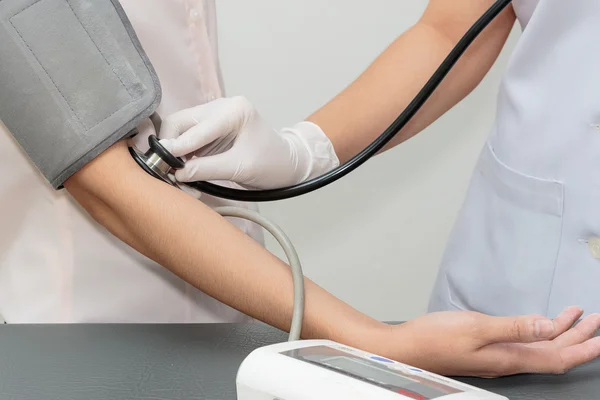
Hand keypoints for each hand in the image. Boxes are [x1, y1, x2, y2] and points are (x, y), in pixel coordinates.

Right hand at [159, 96, 338, 188]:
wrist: (287, 164)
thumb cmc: (272, 164)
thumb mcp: (240, 168)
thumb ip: (207, 168)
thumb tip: (177, 172)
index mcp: (233, 110)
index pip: (195, 127)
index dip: (177, 147)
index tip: (163, 164)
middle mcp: (220, 106)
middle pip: (180, 122)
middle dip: (171, 147)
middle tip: (167, 171)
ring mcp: (214, 116)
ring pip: (179, 130)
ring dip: (174, 152)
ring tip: (177, 175)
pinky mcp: (210, 129)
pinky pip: (187, 139)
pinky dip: (182, 155)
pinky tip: (185, 171)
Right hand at [383, 307, 599, 377]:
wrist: (405, 349)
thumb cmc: (435, 338)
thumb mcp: (476, 328)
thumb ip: (514, 328)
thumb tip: (550, 327)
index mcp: (509, 358)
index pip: (558, 358)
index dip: (583, 349)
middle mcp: (507, 360)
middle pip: (553, 353)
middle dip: (577, 337)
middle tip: (595, 319)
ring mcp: (496, 356)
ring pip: (538, 348)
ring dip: (559, 333)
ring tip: (576, 316)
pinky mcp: (486, 349)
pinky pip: (523, 343)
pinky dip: (538, 331)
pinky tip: (537, 323)